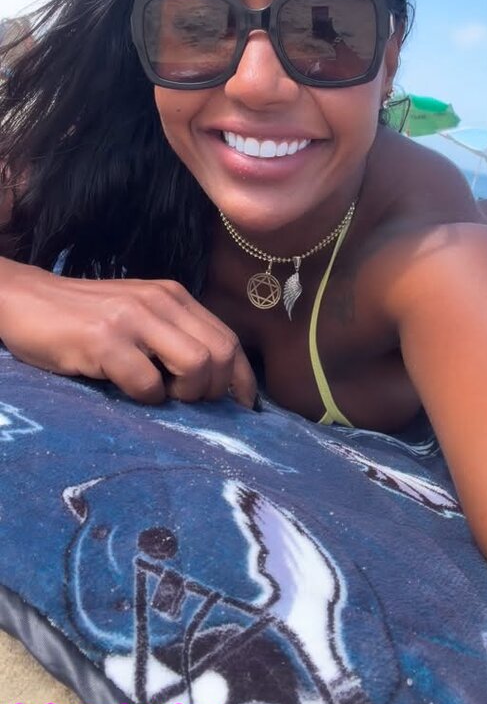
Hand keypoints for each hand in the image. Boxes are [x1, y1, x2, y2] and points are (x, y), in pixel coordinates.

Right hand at [0, 259, 256, 406]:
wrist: (25, 300)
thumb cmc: (84, 317)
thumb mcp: (138, 316)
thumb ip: (173, 336)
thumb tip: (215, 381)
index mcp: (174, 296)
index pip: (229, 339)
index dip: (243, 379)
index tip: (243, 408)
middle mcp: (161, 301)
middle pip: (222, 354)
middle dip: (215, 390)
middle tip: (188, 402)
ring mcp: (133, 318)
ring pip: (197, 365)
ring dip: (185, 394)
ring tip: (159, 395)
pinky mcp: (103, 339)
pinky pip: (147, 383)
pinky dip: (145, 398)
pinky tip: (127, 392)